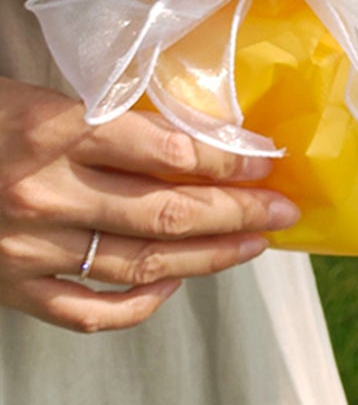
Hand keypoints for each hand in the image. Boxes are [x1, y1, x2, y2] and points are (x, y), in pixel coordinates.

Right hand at [0, 75, 298, 332]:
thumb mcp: (44, 94)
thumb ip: (110, 117)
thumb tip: (193, 136)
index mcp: (56, 130)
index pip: (167, 151)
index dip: (228, 161)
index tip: (268, 161)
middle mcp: (46, 193)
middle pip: (166, 211)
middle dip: (237, 213)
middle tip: (283, 210)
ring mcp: (26, 248)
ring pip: (138, 261)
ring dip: (207, 256)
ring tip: (252, 245)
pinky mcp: (9, 287)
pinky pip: (85, 310)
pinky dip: (137, 304)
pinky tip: (173, 282)